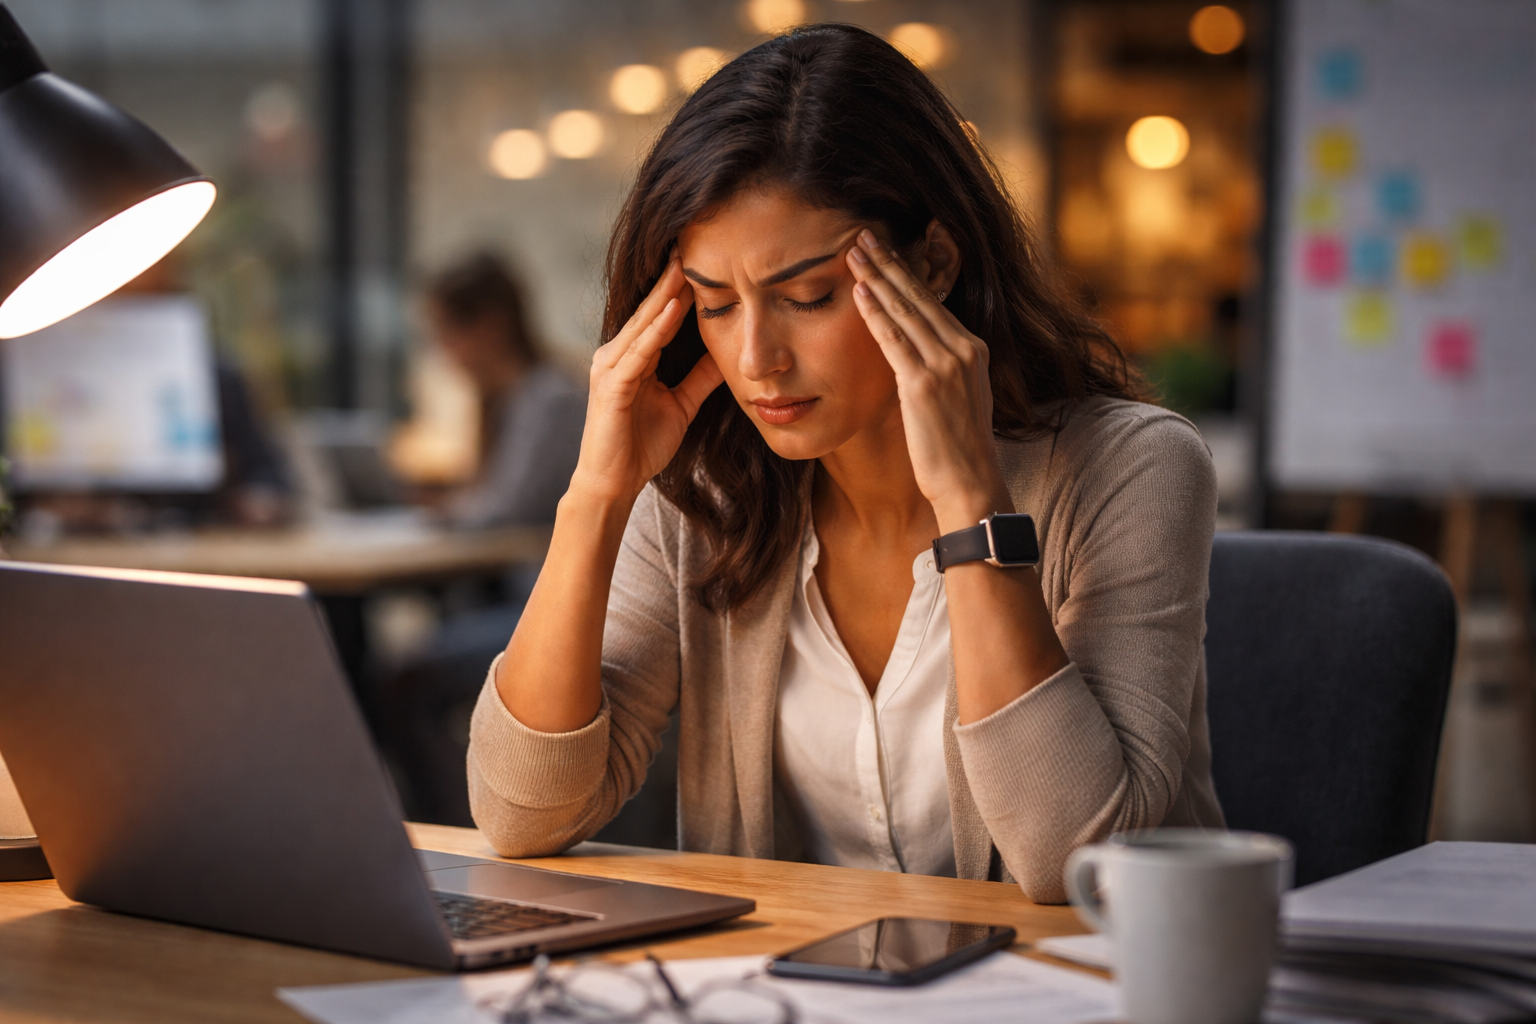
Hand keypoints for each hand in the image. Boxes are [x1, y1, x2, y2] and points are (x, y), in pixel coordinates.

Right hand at [569, 256, 724, 505]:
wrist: (614, 483)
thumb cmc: (641, 446)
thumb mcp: (682, 404)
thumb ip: (700, 378)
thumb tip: (728, 353)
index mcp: (631, 357)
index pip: (659, 315)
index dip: (679, 289)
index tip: (703, 261)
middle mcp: (615, 355)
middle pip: (650, 311)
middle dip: (671, 280)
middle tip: (693, 245)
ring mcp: (609, 368)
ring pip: (643, 324)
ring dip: (665, 295)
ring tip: (686, 266)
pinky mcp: (611, 386)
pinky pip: (638, 352)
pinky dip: (657, 330)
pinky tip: (675, 310)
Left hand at [846, 229, 1010, 531]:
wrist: (970, 483)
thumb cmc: (957, 450)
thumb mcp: (959, 398)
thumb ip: (942, 370)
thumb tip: (916, 356)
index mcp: (973, 349)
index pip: (933, 303)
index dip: (906, 274)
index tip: (885, 252)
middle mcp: (963, 349)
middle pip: (919, 296)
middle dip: (889, 262)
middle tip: (864, 235)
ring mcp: (945, 365)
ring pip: (905, 311)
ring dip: (876, 278)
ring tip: (853, 252)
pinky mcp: (924, 384)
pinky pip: (894, 340)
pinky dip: (875, 313)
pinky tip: (859, 292)